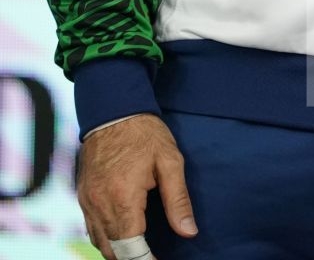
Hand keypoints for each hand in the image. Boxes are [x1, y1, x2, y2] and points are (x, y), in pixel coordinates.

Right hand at [78, 114, 197, 259]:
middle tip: (153, 255)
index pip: (132, 248)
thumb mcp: (170, 161)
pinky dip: (106, 237)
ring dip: (119, 250)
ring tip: (141, 249)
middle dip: (133, 258)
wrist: (113, 108)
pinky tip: (122, 234)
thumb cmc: (145, 133)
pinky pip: (91, 228)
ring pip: (100, 243)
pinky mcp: (83, 195)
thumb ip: (178, 199)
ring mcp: (88, 201)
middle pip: (114, 251)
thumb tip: (189, 231)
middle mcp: (100, 204)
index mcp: (123, 197)